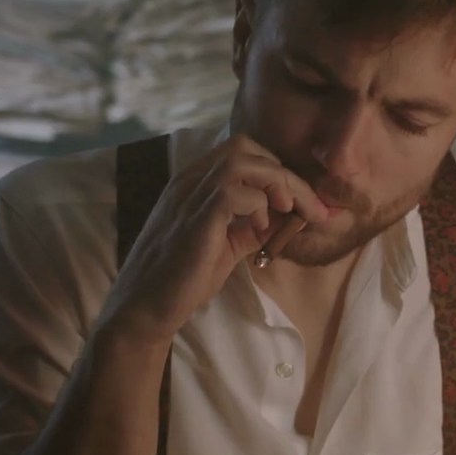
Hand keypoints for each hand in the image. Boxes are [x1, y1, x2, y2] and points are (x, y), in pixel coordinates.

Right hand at [97, 135, 329, 349]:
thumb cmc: (184, 278)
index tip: (303, 203)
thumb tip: (288, 217)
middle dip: (286, 174)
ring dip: (278, 183)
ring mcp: (189, 195)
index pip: (242, 153)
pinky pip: (235, 190)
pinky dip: (259, 205)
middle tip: (310, 208)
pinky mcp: (195, 217)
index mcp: (195, 183)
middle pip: (246, 148)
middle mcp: (190, 180)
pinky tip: (262, 228)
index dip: (277, 172)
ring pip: (243, 160)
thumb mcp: (227, 245)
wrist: (146, 307)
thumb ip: (252, 226)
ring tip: (289, 211)